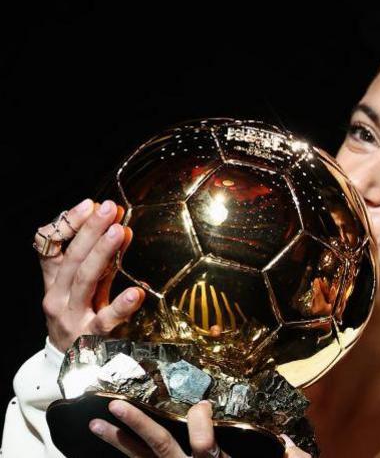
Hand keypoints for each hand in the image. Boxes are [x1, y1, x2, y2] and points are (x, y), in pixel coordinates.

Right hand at [38, 198, 141, 350]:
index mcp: (53, 282)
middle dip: (91, 231)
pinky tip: (136, 293)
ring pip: (85, 281)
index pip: (49, 247)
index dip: (68, 224)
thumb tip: (119, 227)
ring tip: (119, 232)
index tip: (90, 204)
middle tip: (110, 209)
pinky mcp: (91, 338)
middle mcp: (58, 297)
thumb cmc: (79, 317)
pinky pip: (106, 320)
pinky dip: (121, 306)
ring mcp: (73, 317)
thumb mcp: (80, 288)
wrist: (71, 369)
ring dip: (102, 254)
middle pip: (72, 259)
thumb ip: (96, 260)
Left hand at [89, 400, 310, 456]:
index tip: (202, 404)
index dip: (199, 421)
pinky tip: (112, 443)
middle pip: (162, 448)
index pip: (204, 445)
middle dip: (139, 425)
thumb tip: (288, 443)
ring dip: (119, 441)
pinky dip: (129, 456)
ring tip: (97, 422)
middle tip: (116, 404)